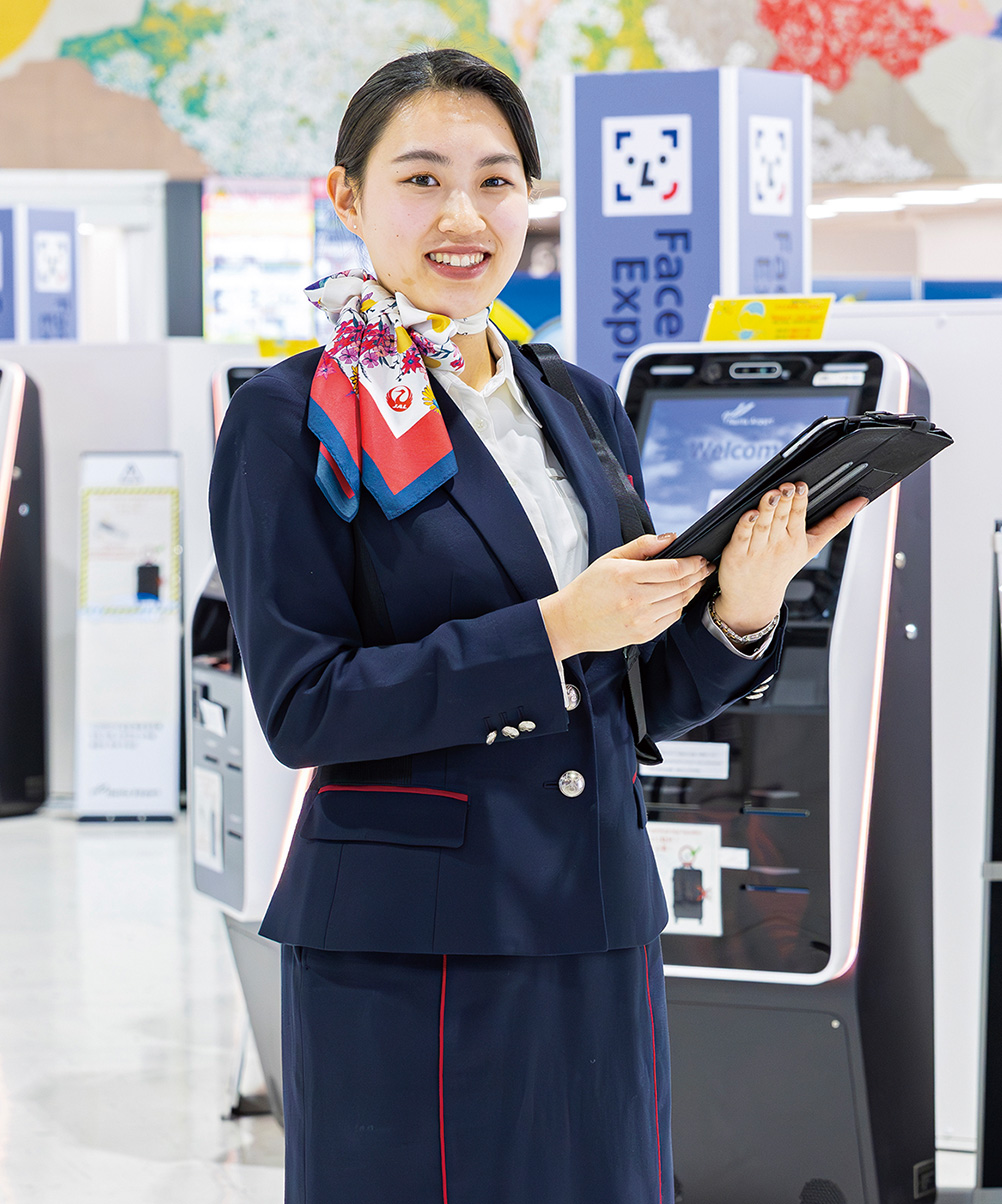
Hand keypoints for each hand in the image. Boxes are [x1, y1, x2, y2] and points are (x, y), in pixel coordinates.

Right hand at [539, 534, 713, 660]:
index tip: (700, 557)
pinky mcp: (643, 634)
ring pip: (680, 602)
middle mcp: (635, 600)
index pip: (672, 568)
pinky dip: (680, 605)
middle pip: (681, 585)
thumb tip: (671, 538)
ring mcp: (640, 620)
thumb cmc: (588, 588)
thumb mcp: (610, 558)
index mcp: (626, 576)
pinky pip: (671, 618)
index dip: (692, 562)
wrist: (570, 622)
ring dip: (693, 590)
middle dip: (698, 574)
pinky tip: (680, 596)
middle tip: (706, 567)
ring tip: (697, 580)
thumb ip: (642, 546)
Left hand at [714, 482, 866, 635]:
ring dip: (767, 509)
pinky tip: (748, 513)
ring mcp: (756, 549)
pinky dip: (745, 525)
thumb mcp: (812, 546)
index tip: (801, 485)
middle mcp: (777, 543)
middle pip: (781, 517)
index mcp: (795, 539)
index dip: (799, 499)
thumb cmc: (783, 565)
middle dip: (784, 501)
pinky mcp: (736, 553)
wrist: (754, 598)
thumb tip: (861, 501)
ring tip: (771, 494)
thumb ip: (835, 522)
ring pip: (763, 525)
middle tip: (787, 486)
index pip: (798, 515)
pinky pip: (741, 536)